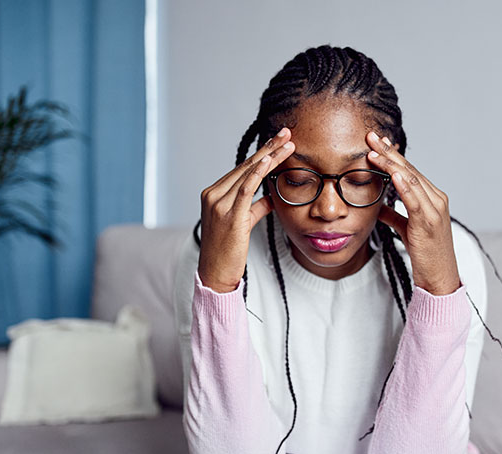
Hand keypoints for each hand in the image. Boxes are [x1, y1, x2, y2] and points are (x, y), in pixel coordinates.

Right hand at [198, 128, 294, 292]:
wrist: (215, 273)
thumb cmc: (228, 251)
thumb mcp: (242, 224)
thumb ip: (255, 208)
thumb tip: (271, 197)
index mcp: (213, 194)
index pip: (242, 169)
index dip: (262, 154)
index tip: (278, 142)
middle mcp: (213, 195)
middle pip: (245, 166)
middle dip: (268, 148)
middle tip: (286, 133)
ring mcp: (219, 204)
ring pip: (247, 173)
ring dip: (269, 156)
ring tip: (287, 143)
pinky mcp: (229, 215)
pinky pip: (245, 189)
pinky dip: (257, 173)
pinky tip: (269, 161)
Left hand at [366, 131, 460, 295]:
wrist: (440, 277)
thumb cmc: (425, 254)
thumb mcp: (406, 230)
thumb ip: (394, 215)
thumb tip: (379, 205)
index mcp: (432, 198)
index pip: (410, 170)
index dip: (392, 155)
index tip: (376, 142)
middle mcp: (436, 199)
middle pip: (410, 169)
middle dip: (389, 152)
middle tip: (371, 136)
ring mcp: (435, 210)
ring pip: (411, 180)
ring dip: (391, 164)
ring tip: (373, 151)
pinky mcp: (429, 222)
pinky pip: (415, 199)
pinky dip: (404, 184)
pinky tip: (393, 173)